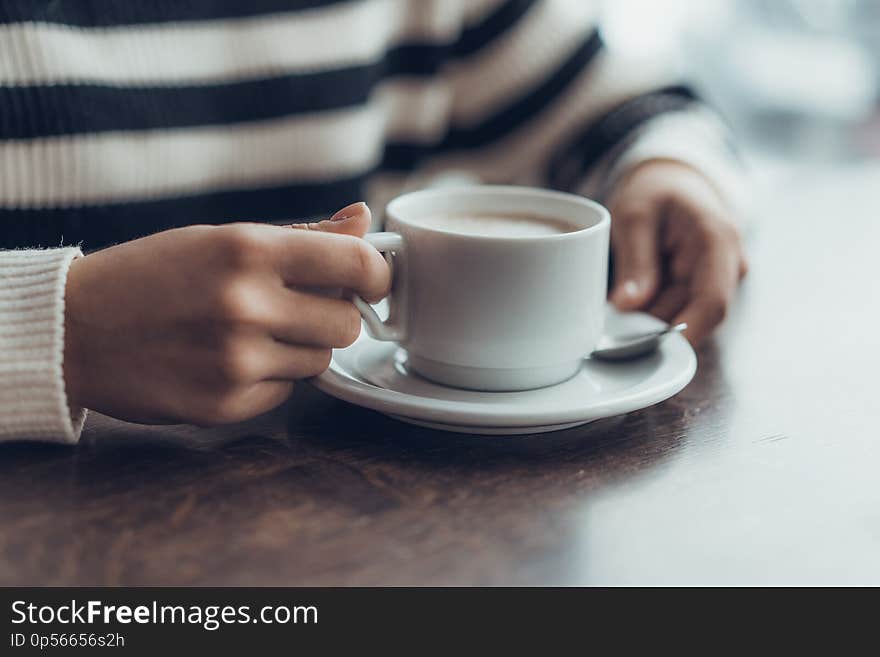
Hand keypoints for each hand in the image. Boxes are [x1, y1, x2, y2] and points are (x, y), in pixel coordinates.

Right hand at [63, 202, 388, 424]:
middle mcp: (246, 307)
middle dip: (334, 316)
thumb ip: (302, 235)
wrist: (76, 330)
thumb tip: (362, 221)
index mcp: (248, 250)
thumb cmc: (153, 274)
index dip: (377, 273)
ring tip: (251, 332)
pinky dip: (270, 378)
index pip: (356, 264)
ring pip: (320, 361)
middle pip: (347, 323)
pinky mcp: (225, 406)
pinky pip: (285, 392)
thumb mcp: (222, 238)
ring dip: (300, 348)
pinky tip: (229, 360)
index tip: (372, 280)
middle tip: (298, 307)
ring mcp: (236, 362)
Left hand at [606, 160, 747, 345]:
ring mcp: (718, 278)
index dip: (684, 332)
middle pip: (692, 314)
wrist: (673, 180)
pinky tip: (635, 292)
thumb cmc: (656, 190)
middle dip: (652, 322)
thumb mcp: (634, 215)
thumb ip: (635, 260)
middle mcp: (727, 264)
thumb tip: (628, 307)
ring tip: (622, 293)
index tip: (649, 348)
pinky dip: (652, 307)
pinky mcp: (703, 288)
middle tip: (613, 315)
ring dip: (649, 315)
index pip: (712, 302)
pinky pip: (676, 309)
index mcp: (717, 240)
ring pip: (682, 315)